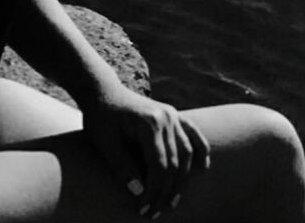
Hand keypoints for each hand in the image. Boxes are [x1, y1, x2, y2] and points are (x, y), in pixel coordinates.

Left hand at [82, 84, 210, 217]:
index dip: (154, 191)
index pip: (160, 166)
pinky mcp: (173, 114)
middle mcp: (167, 118)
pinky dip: (201, 150)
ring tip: (172, 201)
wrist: (103, 92)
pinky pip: (193, 133)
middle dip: (166, 191)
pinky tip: (204, 167)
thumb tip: (139, 192)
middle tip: (155, 212)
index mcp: (150, 125)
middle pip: (176, 163)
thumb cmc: (101, 118)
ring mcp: (173, 115)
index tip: (144, 209)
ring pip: (187, 152)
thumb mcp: (106, 144)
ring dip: (182, 180)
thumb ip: (122, 167)